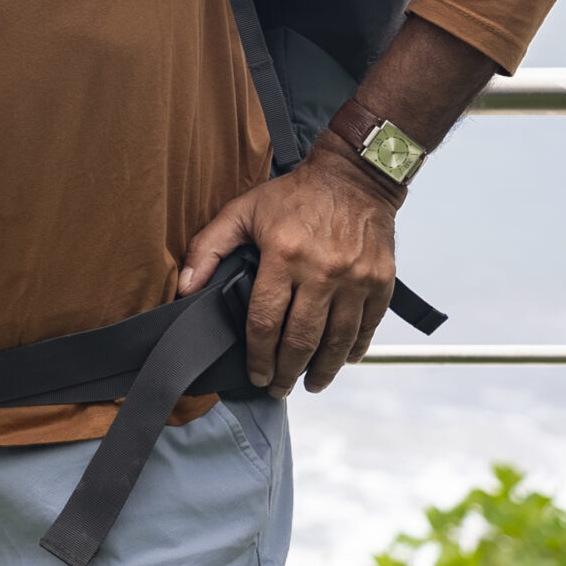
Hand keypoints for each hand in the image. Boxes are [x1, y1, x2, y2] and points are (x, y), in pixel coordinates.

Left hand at [179, 150, 399, 397]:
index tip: (255, 374)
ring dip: (322, 370)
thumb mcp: (242, 211)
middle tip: (278, 388)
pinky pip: (367, 328)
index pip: (266, 322)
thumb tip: (185, 288)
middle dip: (286, 372)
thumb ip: (208, 248)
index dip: (258, 356)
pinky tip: (341, 360)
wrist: (355, 177)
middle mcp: (322, 272)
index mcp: (283, 256)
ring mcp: (355, 280)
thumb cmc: (295, 194)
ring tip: (309, 384)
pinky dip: (354, 350)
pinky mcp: (381, 282)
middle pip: (301, 340)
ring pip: (337, 342)